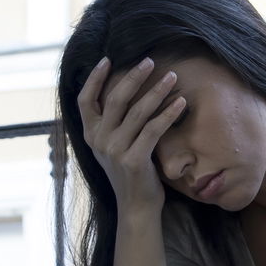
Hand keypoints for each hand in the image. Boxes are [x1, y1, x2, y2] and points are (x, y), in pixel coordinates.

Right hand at [77, 57, 186, 215]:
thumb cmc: (130, 172)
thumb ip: (111, 124)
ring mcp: (115, 150)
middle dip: (134, 76)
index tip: (107, 58)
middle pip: (115, 99)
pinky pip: (154, 129)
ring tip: (172, 76)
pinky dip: (169, 113)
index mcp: (90, 135)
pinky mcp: (134, 160)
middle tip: (150, 60)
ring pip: (138, 111)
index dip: (94, 78)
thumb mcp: (112, 146)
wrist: (136, 206)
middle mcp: (99, 141)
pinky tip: (181, 102)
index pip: (84, 100)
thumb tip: (120, 91)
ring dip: (157, 90)